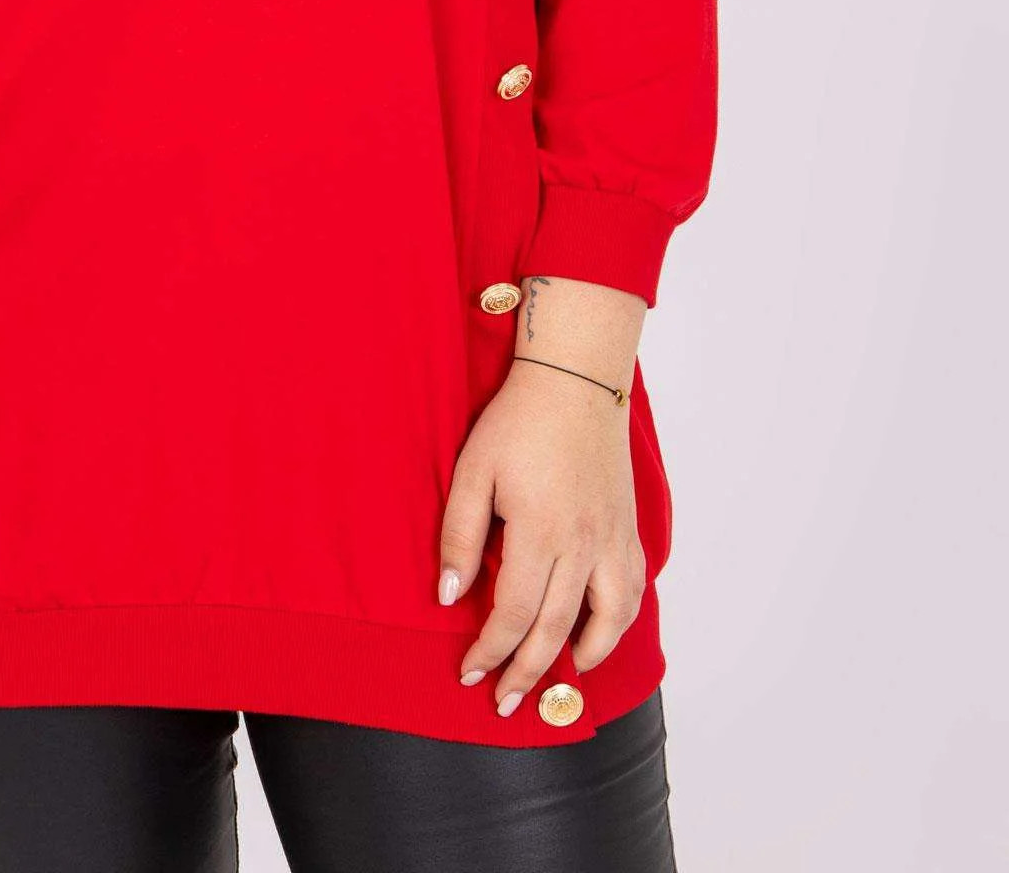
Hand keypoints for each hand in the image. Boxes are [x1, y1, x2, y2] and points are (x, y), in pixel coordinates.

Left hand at [438, 356, 645, 715]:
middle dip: (527, 671)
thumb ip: (461, 537)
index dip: (491, 649)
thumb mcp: (473, 472)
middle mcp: (583, 544)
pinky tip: (598, 633)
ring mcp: (612, 538)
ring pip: (607, 620)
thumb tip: (449, 596)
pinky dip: (618, 622)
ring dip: (581, 657)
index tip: (470, 672)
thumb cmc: (517, 422)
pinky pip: (632, 590)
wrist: (574, 381)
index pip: (515, 614)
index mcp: (540, 532)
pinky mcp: (628, 527)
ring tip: (556, 681)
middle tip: (505, 701)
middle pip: (556, 629)